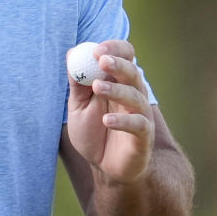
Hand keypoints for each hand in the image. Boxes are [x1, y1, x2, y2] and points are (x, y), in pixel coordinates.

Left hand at [65, 40, 154, 184]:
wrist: (104, 166)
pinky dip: (123, 121)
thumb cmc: (93, 131)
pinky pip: (138, 124)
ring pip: (135, 97)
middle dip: (118, 64)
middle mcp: (133, 94)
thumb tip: (72, 54)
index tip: (97, 50)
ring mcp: (140, 115)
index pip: (125, 56)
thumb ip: (77, 82)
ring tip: (97, 88)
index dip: (115, 49)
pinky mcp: (144, 136)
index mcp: (118, 82)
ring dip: (116, 90)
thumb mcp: (79, 106)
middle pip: (132, 73)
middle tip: (101, 60)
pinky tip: (106, 121)